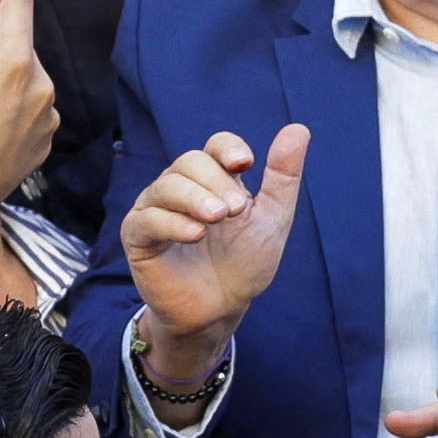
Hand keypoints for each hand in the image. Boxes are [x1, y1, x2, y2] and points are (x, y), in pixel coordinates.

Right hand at [119, 123, 308, 370]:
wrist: (221, 309)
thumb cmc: (244, 262)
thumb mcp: (272, 218)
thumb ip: (283, 176)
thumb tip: (299, 128)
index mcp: (214, 179)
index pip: (215, 146)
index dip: (228, 149)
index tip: (245, 164)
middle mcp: (182, 188)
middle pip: (190, 161)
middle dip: (216, 181)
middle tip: (237, 211)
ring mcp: (156, 209)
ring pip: (167, 185)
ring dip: (195, 198)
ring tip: (218, 218)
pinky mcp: (138, 237)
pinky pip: (148, 219)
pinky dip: (172, 223)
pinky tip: (195, 234)